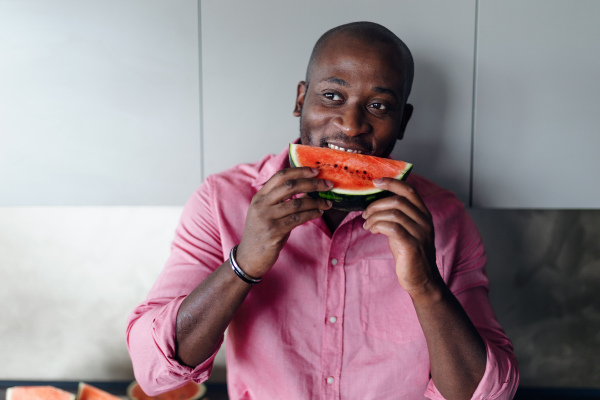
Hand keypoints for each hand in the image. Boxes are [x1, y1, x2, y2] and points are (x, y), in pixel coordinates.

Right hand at [236, 167, 332, 276]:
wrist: (248, 258)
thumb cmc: (261, 235)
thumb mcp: (267, 213)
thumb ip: (282, 202)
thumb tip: (308, 191)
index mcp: (259, 197)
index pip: (280, 176)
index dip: (299, 171)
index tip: (315, 171)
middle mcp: (261, 204)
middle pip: (290, 186)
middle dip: (312, 183)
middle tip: (328, 184)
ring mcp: (266, 218)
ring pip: (297, 203)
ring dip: (316, 202)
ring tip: (326, 203)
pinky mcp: (273, 231)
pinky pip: (298, 219)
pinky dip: (311, 214)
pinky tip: (319, 213)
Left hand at [362, 178, 440, 295]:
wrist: (422, 279)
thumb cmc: (409, 253)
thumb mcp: (405, 230)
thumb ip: (397, 216)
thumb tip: (376, 204)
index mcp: (423, 214)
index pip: (410, 190)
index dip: (392, 183)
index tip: (376, 181)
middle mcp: (424, 221)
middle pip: (398, 201)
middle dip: (376, 204)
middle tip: (365, 213)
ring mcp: (420, 233)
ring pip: (393, 214)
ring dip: (375, 217)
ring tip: (367, 224)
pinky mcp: (412, 245)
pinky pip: (392, 228)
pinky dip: (378, 226)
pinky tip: (372, 230)